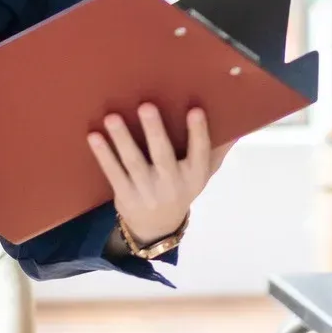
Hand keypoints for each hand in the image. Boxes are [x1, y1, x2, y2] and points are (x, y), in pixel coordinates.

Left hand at [88, 105, 232, 246]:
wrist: (156, 227)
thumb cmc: (181, 186)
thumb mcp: (202, 173)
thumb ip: (216, 149)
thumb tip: (237, 124)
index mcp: (194, 176)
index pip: (199, 153)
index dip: (198, 133)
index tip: (195, 109)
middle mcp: (172, 185)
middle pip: (163, 156)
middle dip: (154, 131)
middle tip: (146, 105)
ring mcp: (147, 191)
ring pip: (133, 162)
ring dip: (122, 139)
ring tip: (112, 117)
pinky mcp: (125, 195)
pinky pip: (113, 172)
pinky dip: (103, 155)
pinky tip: (94, 135)